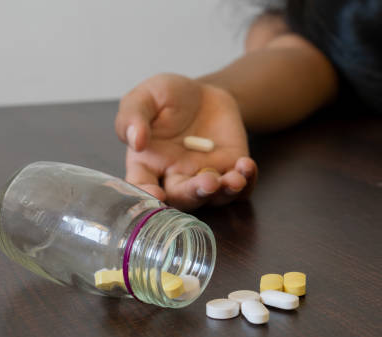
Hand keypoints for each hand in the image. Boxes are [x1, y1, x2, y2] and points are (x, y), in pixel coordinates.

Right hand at [115, 74, 256, 210]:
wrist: (204, 94)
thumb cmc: (167, 97)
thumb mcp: (145, 97)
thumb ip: (133, 116)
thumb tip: (135, 141)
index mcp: (148, 164)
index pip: (142, 187)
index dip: (148, 196)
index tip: (157, 196)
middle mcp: (176, 177)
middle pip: (183, 198)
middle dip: (195, 193)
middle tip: (207, 182)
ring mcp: (205, 176)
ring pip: (214, 198)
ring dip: (225, 192)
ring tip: (234, 179)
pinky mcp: (230, 171)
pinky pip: (241, 188)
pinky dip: (247, 181)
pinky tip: (246, 166)